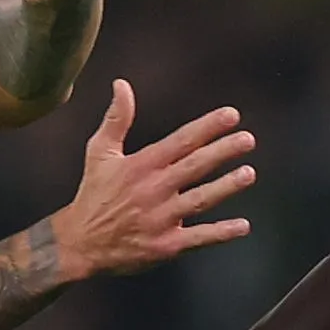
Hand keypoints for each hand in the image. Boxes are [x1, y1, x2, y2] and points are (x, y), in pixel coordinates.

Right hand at [47, 80, 254, 280]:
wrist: (80, 244)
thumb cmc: (93, 194)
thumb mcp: (99, 152)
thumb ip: (116, 119)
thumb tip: (122, 84)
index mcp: (142, 165)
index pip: (181, 141)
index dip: (208, 127)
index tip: (232, 115)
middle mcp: (154, 190)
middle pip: (195, 166)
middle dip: (223, 151)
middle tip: (248, 139)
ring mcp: (161, 219)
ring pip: (200, 199)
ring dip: (226, 187)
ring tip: (249, 173)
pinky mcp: (165, 246)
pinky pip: (198, 238)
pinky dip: (221, 233)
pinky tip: (243, 226)